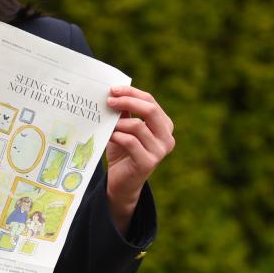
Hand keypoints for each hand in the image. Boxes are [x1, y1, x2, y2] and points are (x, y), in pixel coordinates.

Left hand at [105, 86, 174, 232]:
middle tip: (108, 101)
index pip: (150, 101)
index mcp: (164, 125)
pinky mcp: (148, 162)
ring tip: (106, 123)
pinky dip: (117, 136)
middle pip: (150, 110)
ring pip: (138, 126)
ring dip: (118, 122)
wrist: (121, 182)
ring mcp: (159, 151)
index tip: (113, 89)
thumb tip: (114, 92)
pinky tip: (109, 136)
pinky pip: (131, 142)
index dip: (131, 93)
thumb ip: (124, 113)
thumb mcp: (124, 129)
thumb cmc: (123, 152)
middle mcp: (167, 137)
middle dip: (127, 102)